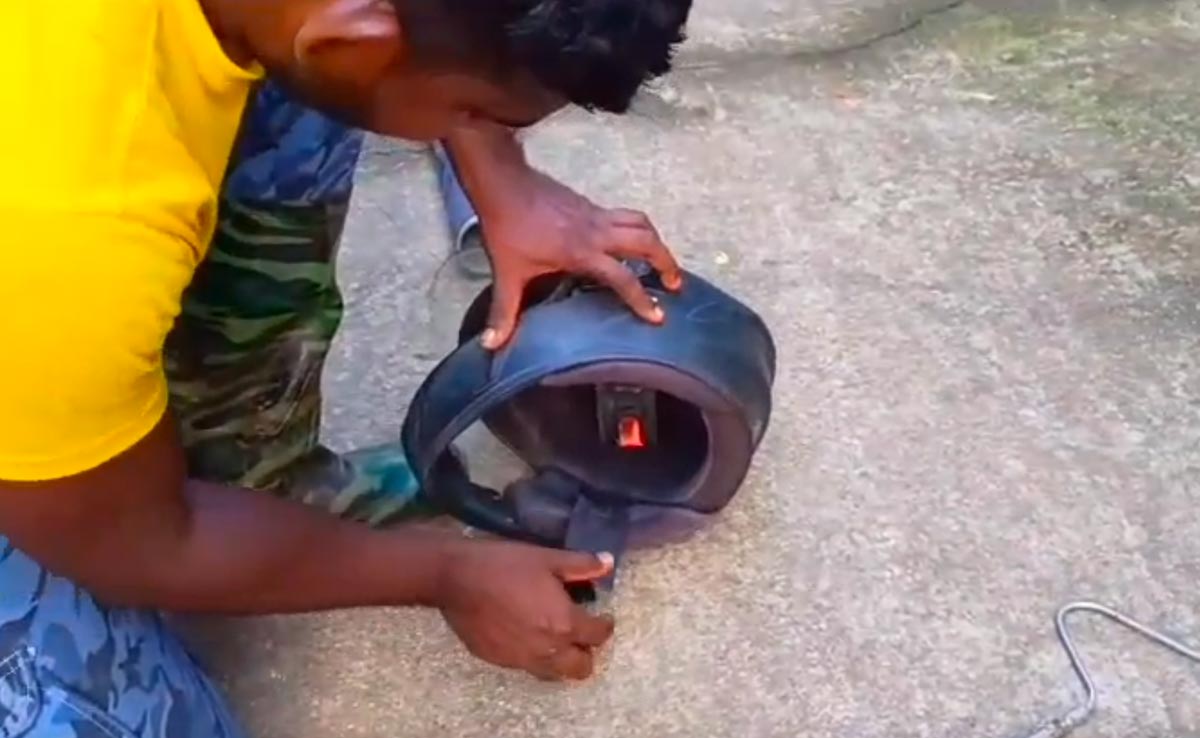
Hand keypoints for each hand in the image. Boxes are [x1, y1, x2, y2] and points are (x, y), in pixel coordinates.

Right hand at [436, 539, 615, 680]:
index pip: (597, 636)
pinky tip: (526, 634)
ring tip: (555, 637)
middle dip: (586, 651)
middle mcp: (547, 649)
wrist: (455, 578)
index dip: (605, 625)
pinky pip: (527, 666)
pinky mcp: (499, 661)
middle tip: (580, 631)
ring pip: (554, 673)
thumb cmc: (504, 564)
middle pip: (581, 667)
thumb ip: (581, 565)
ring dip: (561, 659)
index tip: (603, 617)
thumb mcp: (547, 558)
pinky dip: (535, 656)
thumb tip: (608, 564)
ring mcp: (521, 659)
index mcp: (563, 623)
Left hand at [476, 167, 683, 349]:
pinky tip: (630, 243)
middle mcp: (597, 231)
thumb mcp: (506, 273)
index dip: (642, 300)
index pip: (623, 278)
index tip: (658, 316)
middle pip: (647, 242)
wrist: (503, 182)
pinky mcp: (591, 205)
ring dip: (657, 242)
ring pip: (641, 222)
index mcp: (582, 252)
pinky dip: (638, 229)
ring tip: (662, 262)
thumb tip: (492, 345)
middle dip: (667, 262)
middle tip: (675, 285)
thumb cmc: (507, 227)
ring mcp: (597, 214)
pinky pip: (626, 215)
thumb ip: (504, 311)